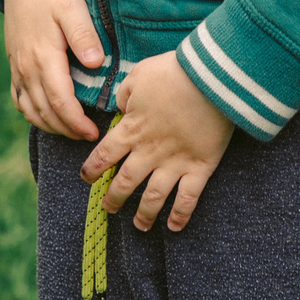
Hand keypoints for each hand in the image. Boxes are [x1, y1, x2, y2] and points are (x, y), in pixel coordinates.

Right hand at [2, 0, 103, 140]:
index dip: (76, 122)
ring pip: (30, 110)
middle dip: (67, 130)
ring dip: (50, 125)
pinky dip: (32, 113)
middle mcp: (26, 67)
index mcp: (43, 57)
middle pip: (45, 112)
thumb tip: (96, 63)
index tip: (93, 133)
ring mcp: (17, 67)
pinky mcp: (14, 63)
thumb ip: (84, 34)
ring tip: (72, 130)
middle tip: (90, 137)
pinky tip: (46, 115)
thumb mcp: (72, 5)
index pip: (59, 101)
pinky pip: (19, 98)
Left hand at [83, 53, 235, 231]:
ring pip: (153, 197)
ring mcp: (175, 162)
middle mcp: (150, 151)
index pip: (104, 155)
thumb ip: (125, 94)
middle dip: (114, 198)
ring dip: (143, 214)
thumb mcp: (139, 75)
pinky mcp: (201, 166)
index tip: (87, 178)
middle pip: (126, 182)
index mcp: (132, 129)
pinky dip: (180, 215)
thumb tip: (121, 107)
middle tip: (108, 208)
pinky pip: (188, 198)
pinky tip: (173, 227)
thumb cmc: (174, 72)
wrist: (212, 78)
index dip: (93, 169)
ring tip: (138, 226)